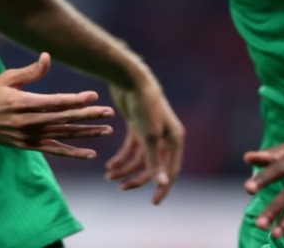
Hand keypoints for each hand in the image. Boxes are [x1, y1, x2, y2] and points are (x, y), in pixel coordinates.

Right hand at [0, 53, 114, 158]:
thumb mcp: (7, 78)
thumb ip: (30, 71)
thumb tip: (48, 57)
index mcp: (22, 103)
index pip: (54, 103)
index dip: (75, 100)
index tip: (93, 96)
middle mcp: (27, 123)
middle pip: (63, 119)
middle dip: (88, 116)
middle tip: (109, 113)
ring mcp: (28, 137)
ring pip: (62, 135)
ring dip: (86, 133)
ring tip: (107, 131)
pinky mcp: (28, 145)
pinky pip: (54, 149)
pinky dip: (72, 152)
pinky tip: (90, 153)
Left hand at [106, 82, 184, 203]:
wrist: (131, 80)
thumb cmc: (145, 106)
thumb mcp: (149, 136)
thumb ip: (154, 161)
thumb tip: (162, 184)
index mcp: (175, 140)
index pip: (171, 170)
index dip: (163, 187)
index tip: (154, 203)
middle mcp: (166, 137)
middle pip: (154, 166)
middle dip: (137, 178)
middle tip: (121, 189)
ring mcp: (151, 132)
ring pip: (140, 158)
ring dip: (125, 168)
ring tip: (109, 176)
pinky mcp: (137, 127)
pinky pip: (131, 148)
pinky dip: (121, 157)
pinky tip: (109, 165)